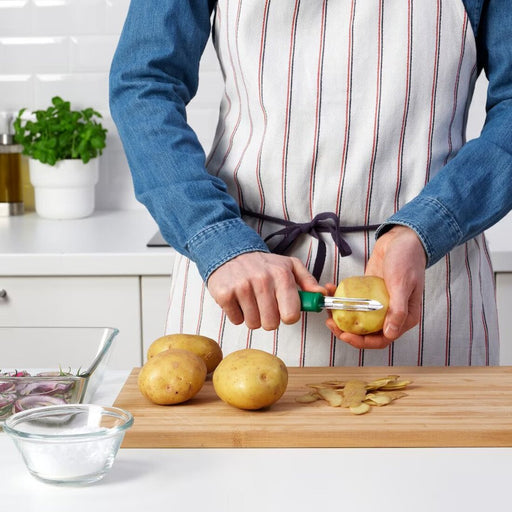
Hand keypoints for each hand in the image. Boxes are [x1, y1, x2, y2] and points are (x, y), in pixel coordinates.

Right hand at [207, 251, 325, 330]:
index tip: (283, 309)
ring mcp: (242, 287)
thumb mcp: (289, 266)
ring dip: (253, 317)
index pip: (291, 315)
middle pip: (271, 323)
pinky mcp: (225, 294)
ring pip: (253, 324)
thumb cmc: (263, 264)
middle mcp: (262, 280)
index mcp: (281, 275)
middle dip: (269, 318)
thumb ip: (308, 281)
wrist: (230, 252)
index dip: (288, 316)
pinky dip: (237, 314)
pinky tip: (239, 300)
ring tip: (251, 301)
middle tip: (265, 305)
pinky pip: (236, 320)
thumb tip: (321, 295)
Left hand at [325, 225, 426, 348]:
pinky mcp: (368, 294)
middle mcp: (390, 315)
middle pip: (366, 332)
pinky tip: (332, 291)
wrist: (402, 239)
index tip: (345, 335)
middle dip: (346, 330)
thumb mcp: (402, 285)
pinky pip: (353, 302)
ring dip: (341, 316)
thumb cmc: (408, 260)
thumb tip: (390, 333)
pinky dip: (342, 299)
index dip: (362, 342)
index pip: (382, 340)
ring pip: (357, 318)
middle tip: (331, 322)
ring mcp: (378, 304)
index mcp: (404, 318)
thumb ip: (398, 310)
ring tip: (328, 308)